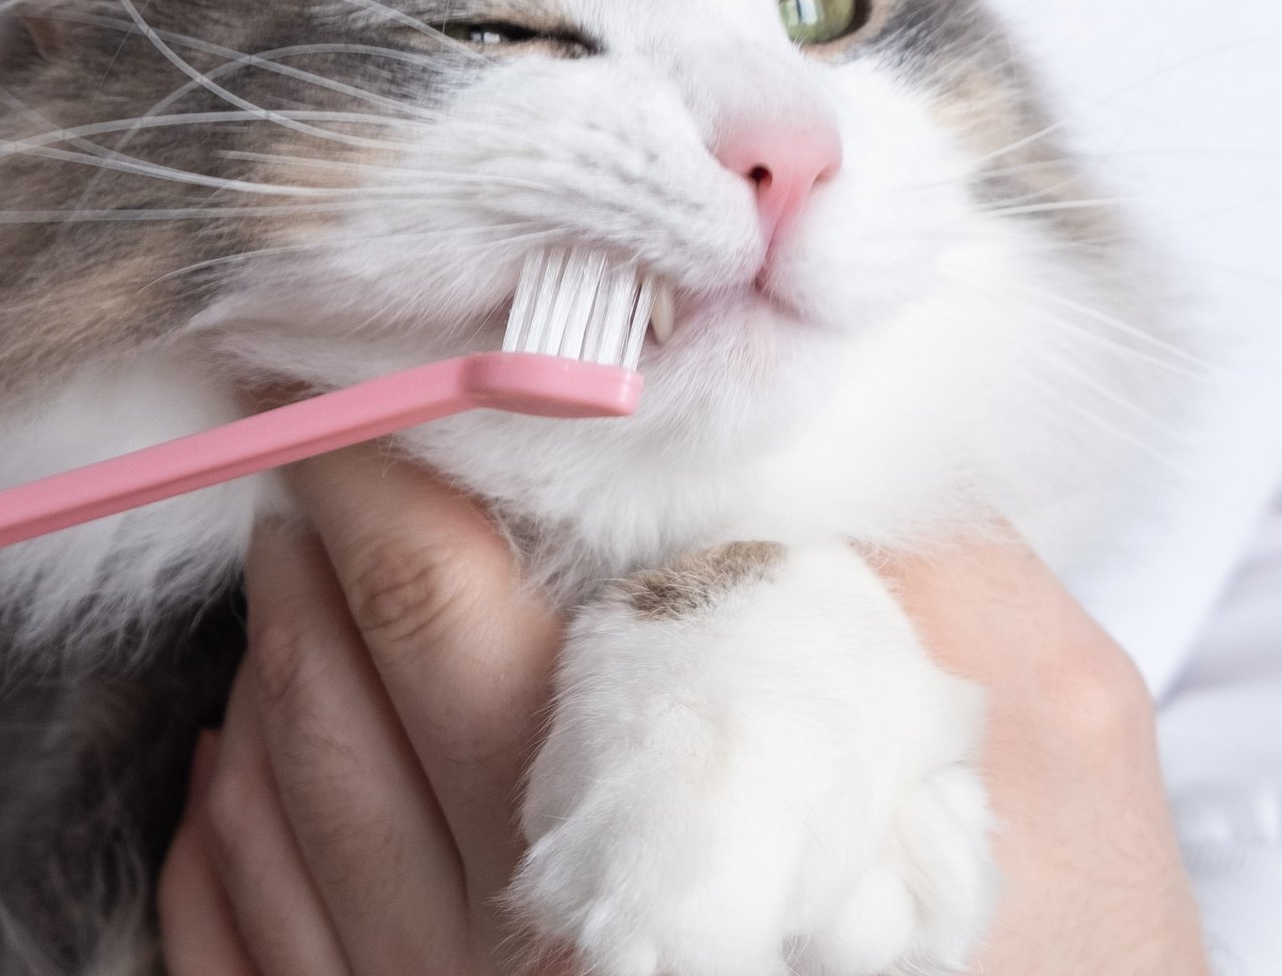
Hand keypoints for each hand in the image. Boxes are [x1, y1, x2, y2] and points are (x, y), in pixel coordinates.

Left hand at [156, 445, 1206, 974]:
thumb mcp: (1061, 767)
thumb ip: (939, 579)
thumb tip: (788, 434)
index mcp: (635, 847)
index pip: (448, 605)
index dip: (394, 461)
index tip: (381, 363)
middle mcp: (494, 951)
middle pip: (329, 691)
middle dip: (318, 532)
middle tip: (326, 423)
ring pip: (264, 803)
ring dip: (269, 657)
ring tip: (297, 563)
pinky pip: (231, 943)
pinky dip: (219, 829)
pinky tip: (247, 759)